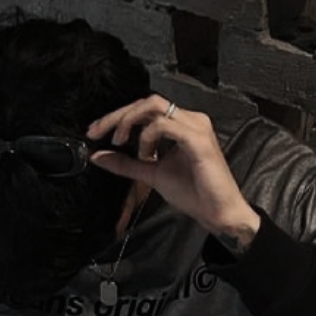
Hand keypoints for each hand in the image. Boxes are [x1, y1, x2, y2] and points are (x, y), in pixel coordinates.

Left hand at [86, 96, 260, 246]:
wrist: (219, 213)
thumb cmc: (195, 194)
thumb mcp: (151, 174)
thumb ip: (127, 164)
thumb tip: (100, 156)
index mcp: (181, 125)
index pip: (145, 109)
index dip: (117, 117)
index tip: (96, 132)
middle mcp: (190, 120)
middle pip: (146, 102)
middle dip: (118, 115)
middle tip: (98, 132)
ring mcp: (195, 127)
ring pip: (154, 106)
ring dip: (130, 121)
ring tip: (121, 142)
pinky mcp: (197, 140)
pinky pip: (165, 125)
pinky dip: (147, 136)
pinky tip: (144, 154)